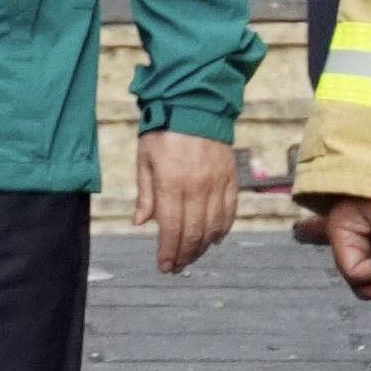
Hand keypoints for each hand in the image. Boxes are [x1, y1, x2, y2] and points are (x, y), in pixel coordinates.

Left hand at [135, 130, 238, 274]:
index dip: (168, 251)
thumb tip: (140, 223)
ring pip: (213, 226)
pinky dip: (223, 228)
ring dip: (203, 247)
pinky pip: (229, 211)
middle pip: (193, 232)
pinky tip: (215, 239)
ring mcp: (216, 183)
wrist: (194, 103)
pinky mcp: (230, 178)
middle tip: (177, 267)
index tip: (164, 265)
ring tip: (192, 256)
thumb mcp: (145, 160)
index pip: (171, 228)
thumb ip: (145, 194)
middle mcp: (196, 186)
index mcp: (170, 183)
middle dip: (184, 255)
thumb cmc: (163, 131)